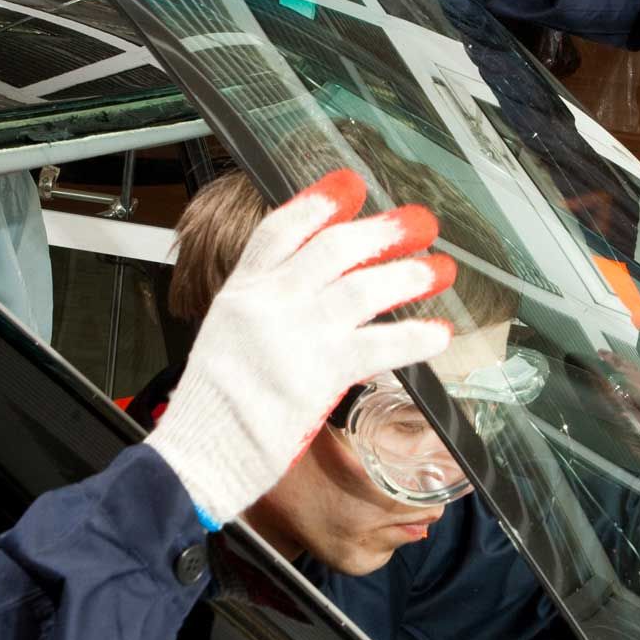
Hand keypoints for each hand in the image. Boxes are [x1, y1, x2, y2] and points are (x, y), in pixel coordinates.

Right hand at [146, 170, 454, 525]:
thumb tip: (316, 293)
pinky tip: (439, 333)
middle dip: (383, 231)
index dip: (318, 202)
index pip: (280, 230)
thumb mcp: (226, 338)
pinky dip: (414, 337)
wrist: (198, 455)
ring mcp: (295, 336)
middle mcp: (269, 304)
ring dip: (408, 277)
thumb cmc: (212, 409)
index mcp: (240, 293)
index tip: (350, 184)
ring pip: (362, 289)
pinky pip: (378, 346)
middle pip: (333, 248)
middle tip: (420, 224)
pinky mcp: (319, 375)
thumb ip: (267, 310)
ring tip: (441, 270)